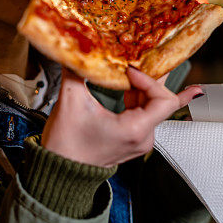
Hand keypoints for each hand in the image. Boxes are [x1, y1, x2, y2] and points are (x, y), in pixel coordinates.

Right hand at [40, 67, 202, 167]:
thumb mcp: (71, 102)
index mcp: (135, 130)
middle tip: (154, 57)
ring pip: (154, 105)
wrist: (60, 172)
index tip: (130, 70)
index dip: (149, 79)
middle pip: (162, 100)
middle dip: (154, 78)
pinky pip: (145, 113)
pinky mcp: (133, 138)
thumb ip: (76, 71)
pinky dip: (140, 96)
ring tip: (140, 66)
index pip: (163, 99)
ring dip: (146, 86)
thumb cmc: (66, 147)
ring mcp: (140, 139)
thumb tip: (77, 51)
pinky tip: (137, 82)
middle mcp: (143, 137)